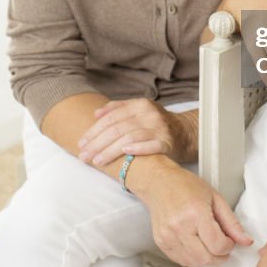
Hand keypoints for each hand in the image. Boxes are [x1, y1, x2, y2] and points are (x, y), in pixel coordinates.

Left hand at [78, 98, 197, 165]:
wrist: (185, 133)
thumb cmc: (156, 124)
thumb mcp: (139, 110)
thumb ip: (118, 109)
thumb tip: (96, 113)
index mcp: (140, 105)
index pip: (111, 117)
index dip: (94, 131)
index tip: (81, 143)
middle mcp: (149, 114)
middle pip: (117, 128)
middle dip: (97, 143)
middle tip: (83, 156)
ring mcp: (158, 128)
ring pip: (128, 138)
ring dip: (110, 150)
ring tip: (96, 161)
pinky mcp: (167, 142)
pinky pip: (150, 145)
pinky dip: (137, 148)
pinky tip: (125, 152)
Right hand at [136, 159, 252, 266]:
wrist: (160, 183)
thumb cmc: (186, 186)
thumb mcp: (215, 198)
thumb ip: (232, 222)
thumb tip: (245, 240)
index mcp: (196, 213)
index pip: (217, 245)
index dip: (229, 247)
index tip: (230, 241)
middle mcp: (179, 227)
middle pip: (205, 258)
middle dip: (219, 257)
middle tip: (222, 246)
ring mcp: (168, 236)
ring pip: (193, 263)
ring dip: (206, 259)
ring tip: (209, 244)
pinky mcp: (161, 242)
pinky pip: (181, 261)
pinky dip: (192, 258)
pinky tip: (196, 245)